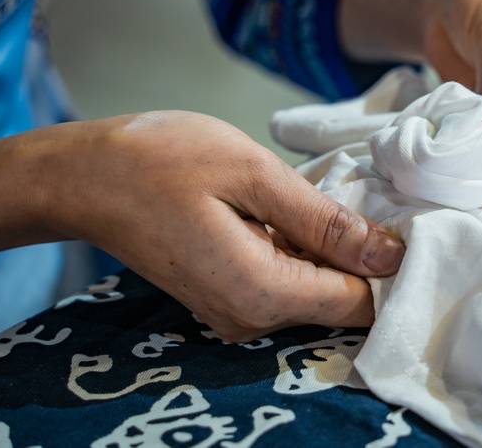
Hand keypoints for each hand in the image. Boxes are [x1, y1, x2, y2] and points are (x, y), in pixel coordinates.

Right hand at [0, 112, 404, 340]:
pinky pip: (285, 284)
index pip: (359, 304)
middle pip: (339, 303)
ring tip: (309, 196)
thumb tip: (390, 255)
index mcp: (263, 292)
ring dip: (326, 250)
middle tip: (353, 196)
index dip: (387, 265)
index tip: (397, 218)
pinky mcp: (225, 299)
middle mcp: (251, 320)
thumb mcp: (253, 175)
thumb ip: (325, 221)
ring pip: (314, 292)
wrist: (84, 177)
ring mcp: (234, 315)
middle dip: (359, 256)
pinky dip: (298, 251)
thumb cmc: (160, 161)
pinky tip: (284, 210)